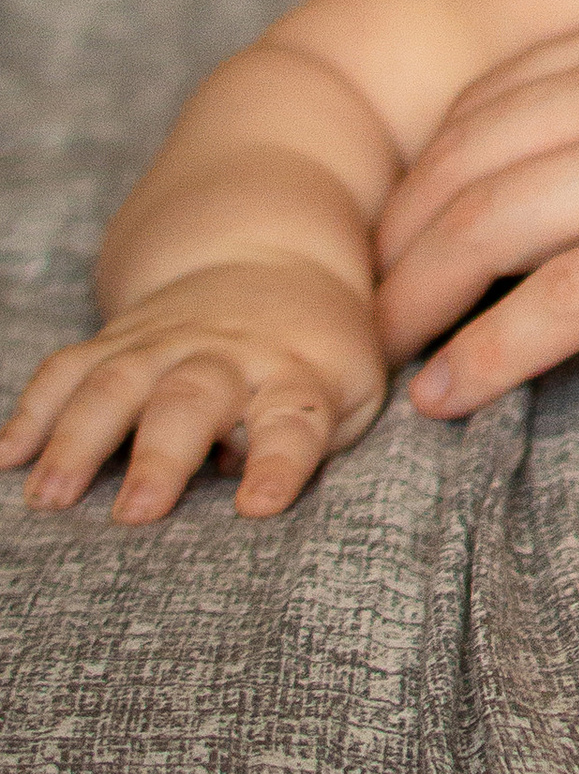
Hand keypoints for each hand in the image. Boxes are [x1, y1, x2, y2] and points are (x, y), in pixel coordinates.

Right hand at [0, 258, 384, 521]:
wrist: (268, 258)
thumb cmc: (313, 357)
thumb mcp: (349, 391)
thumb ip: (316, 442)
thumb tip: (248, 485)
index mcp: (296, 374)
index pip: (291, 422)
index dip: (276, 463)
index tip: (258, 506)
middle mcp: (226, 356)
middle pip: (191, 401)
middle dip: (161, 457)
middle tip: (134, 515)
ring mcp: (165, 343)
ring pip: (115, 384)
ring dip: (79, 440)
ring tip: (48, 499)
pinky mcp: (117, 338)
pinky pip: (67, 368)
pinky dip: (33, 409)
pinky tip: (6, 456)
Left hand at [374, 0, 578, 415]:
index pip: (505, 89)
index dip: (432, 164)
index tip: (404, 228)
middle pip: (474, 150)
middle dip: (400, 233)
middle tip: (367, 306)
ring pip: (494, 218)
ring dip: (420, 296)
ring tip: (388, 357)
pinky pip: (560, 300)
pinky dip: (488, 350)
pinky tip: (456, 394)